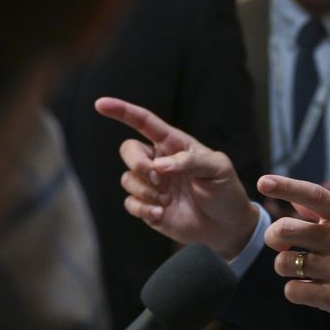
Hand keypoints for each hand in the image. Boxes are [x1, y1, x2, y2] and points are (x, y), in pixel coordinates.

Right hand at [93, 96, 257, 254]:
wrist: (227, 226)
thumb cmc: (225, 190)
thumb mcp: (218, 168)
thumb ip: (190, 161)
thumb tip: (160, 165)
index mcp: (174, 144)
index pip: (144, 122)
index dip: (122, 111)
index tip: (101, 104)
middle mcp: (159, 161)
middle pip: (128, 150)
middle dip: (137, 163)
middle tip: (158, 178)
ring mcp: (152, 184)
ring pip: (127, 178)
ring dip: (144, 190)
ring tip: (166, 200)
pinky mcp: (148, 207)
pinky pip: (130, 202)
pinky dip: (143, 209)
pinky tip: (161, 214)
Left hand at [258, 175, 329, 329]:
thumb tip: (299, 205)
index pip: (314, 195)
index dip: (285, 186)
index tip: (264, 182)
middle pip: (287, 230)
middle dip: (274, 235)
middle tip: (281, 241)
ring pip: (285, 263)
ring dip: (284, 264)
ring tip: (296, 266)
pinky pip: (294, 292)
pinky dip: (294, 290)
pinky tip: (306, 287)